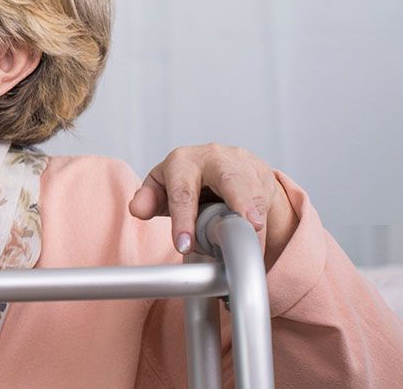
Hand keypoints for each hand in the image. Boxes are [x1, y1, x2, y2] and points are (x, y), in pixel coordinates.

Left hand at [128, 143, 292, 262]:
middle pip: (229, 179)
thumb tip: (138, 209)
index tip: (184, 245)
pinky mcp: (261, 175)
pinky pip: (265, 201)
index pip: (183, 192)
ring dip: (255, 213)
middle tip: (245, 228)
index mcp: (183, 161)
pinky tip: (259, 242)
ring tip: (255, 236)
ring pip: (252, 189)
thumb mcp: (163, 186)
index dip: (183, 219)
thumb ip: (149, 198)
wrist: (220, 166)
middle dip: (238, 203)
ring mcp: (241, 164)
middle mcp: (214, 157)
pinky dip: (264, 225)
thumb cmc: (186, 180)